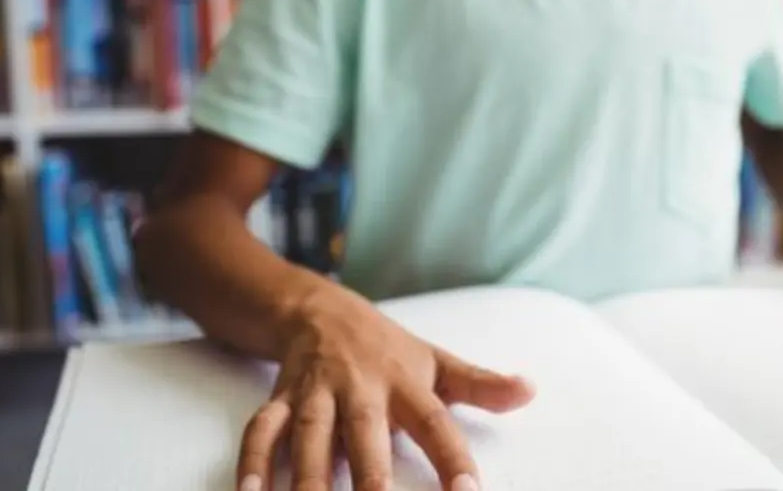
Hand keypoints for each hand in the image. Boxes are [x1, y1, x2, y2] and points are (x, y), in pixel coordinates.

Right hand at [237, 285, 534, 490]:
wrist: (318, 308)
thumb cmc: (385, 347)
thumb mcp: (436, 360)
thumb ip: (480, 384)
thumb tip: (529, 391)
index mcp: (404, 382)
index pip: (435, 423)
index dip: (452, 458)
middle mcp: (359, 388)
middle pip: (364, 434)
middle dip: (370, 476)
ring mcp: (315, 394)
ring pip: (309, 437)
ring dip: (308, 478)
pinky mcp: (279, 400)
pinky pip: (261, 432)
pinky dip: (253, 462)